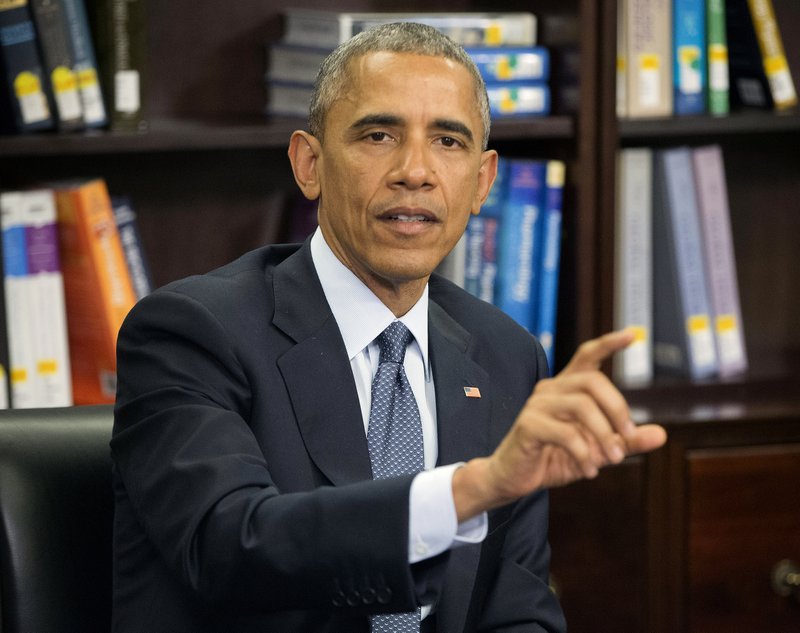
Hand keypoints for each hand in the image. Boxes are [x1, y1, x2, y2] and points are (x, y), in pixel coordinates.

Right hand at [452, 329, 666, 520]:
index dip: (609, 344)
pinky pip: (566, 433)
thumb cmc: (552, 458)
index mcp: (567, 389)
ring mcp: (537, 405)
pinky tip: (589, 470)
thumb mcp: (596, 451)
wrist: (513, 479)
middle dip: (617, 408)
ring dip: (604, 435)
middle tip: (628, 437)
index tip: (632, 336)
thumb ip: (625, 441)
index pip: (587, 356)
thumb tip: (661, 434)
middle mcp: (551, 389)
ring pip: (582, 406)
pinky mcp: (528, 425)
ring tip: (613, 459)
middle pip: (592, 381)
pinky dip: (584, 454)